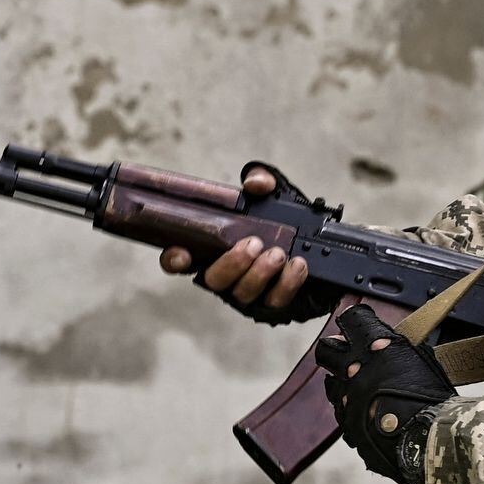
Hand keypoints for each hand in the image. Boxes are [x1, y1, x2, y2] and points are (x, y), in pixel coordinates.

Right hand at [160, 164, 311, 322]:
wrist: (310, 244)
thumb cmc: (278, 220)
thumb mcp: (269, 192)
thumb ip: (260, 179)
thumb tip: (256, 184)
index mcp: (210, 250)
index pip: (178, 260)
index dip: (174, 259)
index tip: (184, 253)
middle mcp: (225, 275)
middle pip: (213, 280)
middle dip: (232, 263)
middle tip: (253, 243)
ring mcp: (246, 292)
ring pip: (242, 293)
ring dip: (260, 274)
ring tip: (277, 254)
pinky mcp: (272, 303)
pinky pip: (275, 301)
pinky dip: (287, 283)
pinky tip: (297, 265)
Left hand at [315, 303, 455, 483]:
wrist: (428, 441)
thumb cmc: (432, 400)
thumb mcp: (421, 360)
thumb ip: (396, 348)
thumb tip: (384, 342)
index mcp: (375, 347)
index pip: (352, 320)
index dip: (354, 322)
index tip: (356, 326)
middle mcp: (353, 370)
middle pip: (326, 350)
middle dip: (335, 350)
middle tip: (347, 355)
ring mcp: (346, 399)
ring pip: (331, 385)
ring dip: (343, 383)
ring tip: (362, 389)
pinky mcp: (346, 425)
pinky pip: (342, 413)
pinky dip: (353, 411)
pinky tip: (370, 414)